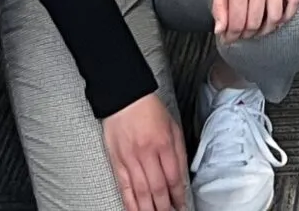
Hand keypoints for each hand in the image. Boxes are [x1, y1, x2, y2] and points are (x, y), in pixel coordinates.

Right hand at [101, 93, 187, 210]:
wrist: (124, 98)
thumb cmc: (151, 111)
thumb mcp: (173, 127)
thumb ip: (178, 152)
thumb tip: (181, 177)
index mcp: (164, 144)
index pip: (173, 177)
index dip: (178, 195)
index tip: (182, 206)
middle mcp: (147, 154)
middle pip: (157, 189)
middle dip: (164, 207)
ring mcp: (130, 159)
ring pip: (140, 192)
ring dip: (148, 209)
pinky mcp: (117, 162)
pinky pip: (124, 187)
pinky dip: (130, 203)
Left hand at [211, 0, 298, 43]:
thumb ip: (219, 3)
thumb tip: (220, 29)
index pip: (237, 23)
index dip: (232, 36)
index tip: (229, 38)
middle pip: (255, 23)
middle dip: (246, 34)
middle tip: (242, 34)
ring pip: (275, 18)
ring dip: (266, 30)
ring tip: (259, 29)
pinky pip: (293, 3)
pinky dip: (287, 16)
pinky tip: (278, 19)